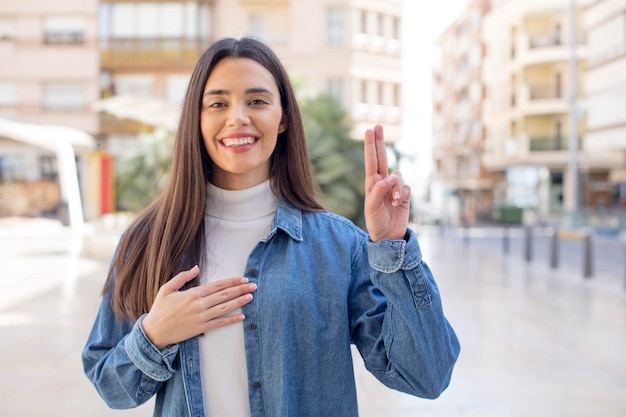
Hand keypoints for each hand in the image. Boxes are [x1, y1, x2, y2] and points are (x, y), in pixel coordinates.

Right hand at [141, 266, 256, 348]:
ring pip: (224, 308)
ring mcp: (201, 317)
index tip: (243, 279)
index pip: (217, 285)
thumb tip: (196, 268)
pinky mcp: (201, 328)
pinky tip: (242, 317)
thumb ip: (182, 277)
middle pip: (224, 295)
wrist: (154, 332)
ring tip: (250, 297)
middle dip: (240, 289)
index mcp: (192, 293)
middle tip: (253, 285)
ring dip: (239, 302)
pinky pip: (219, 323)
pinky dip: (231, 320)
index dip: (231, 282)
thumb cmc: (160, 309)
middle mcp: (199, 304)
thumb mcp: (167, 288)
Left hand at [364, 124, 410, 242]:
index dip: (370, 146)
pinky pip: (406, 188)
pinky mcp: (404, 196)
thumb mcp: (371, 207)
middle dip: (380, 142)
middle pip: (382, 158)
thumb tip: (391, 175)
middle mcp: (382, 183)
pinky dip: (402, 195)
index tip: (369, 130)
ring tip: (393, 201)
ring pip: (398, 175)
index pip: (371, 161)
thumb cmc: (375, 222)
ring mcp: (394, 188)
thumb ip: (378, 189)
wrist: (387, 236)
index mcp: (371, 184)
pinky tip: (398, 205)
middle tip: (378, 125)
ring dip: (396, 187)